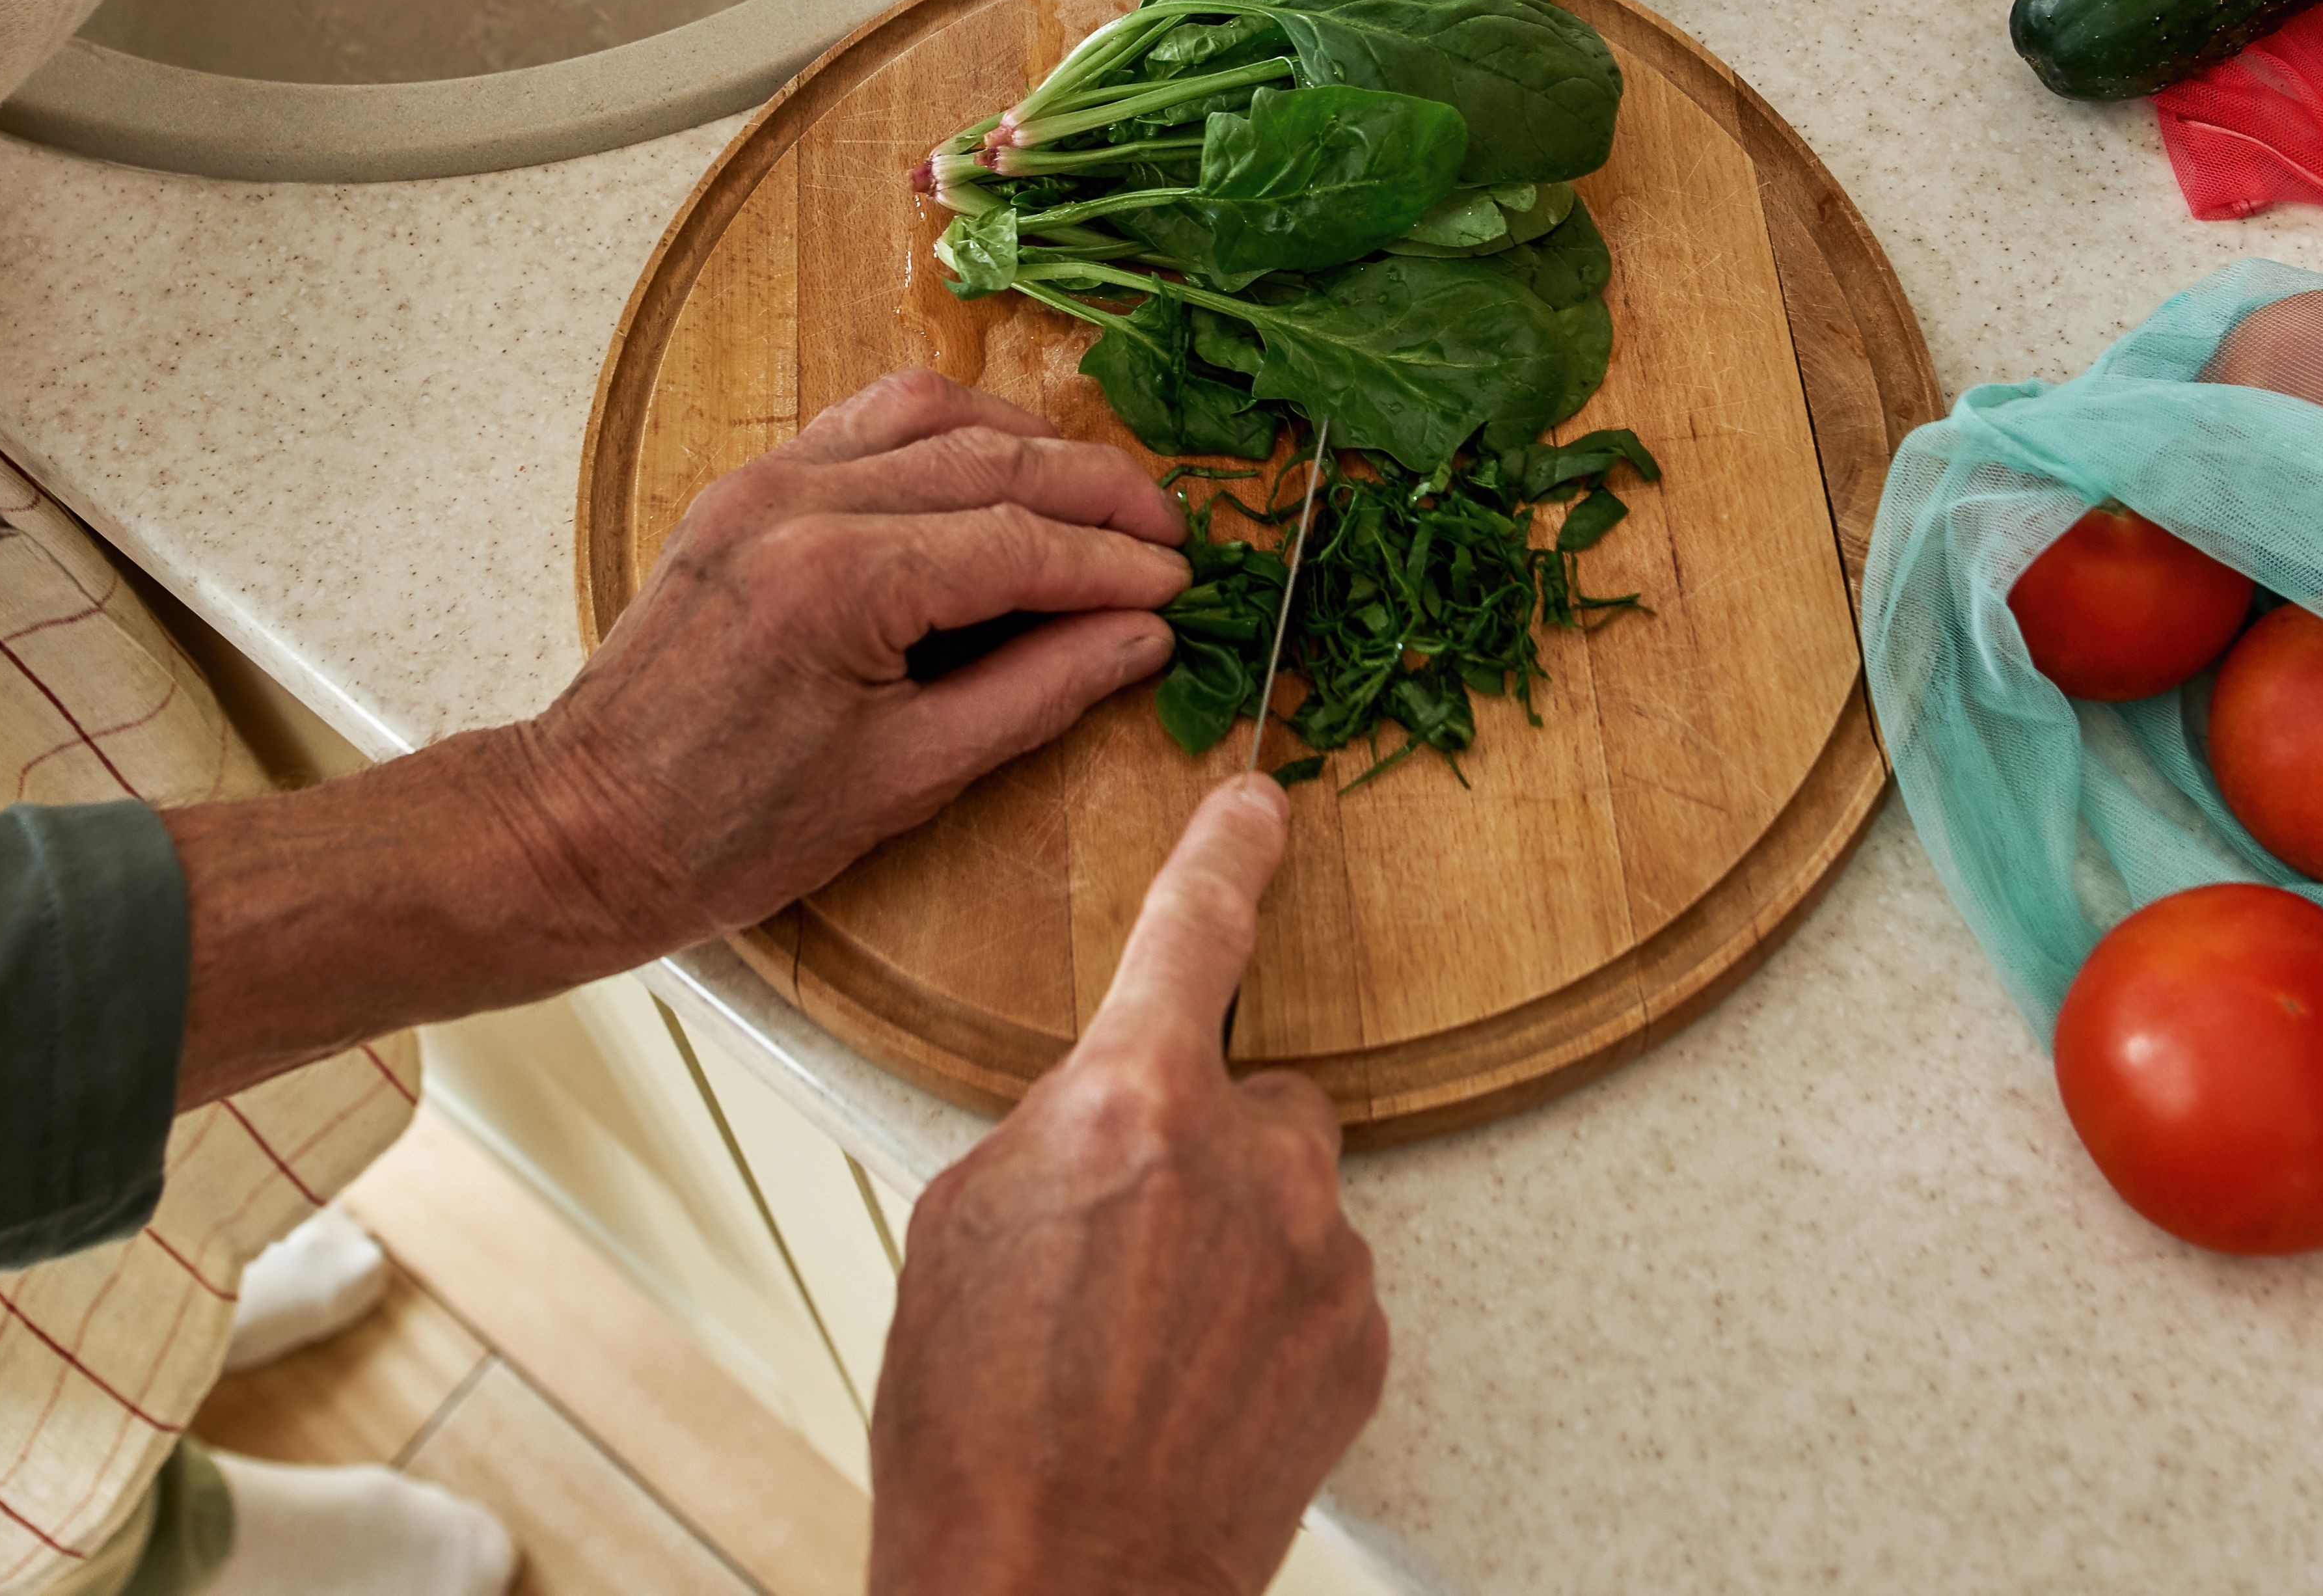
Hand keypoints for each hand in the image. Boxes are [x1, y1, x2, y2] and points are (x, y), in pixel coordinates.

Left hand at [515, 372, 1188, 954]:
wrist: (587, 826)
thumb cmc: (733, 828)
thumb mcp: (910, 777)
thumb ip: (1037, 692)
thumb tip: (1141, 637)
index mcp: (842, 581)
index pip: (1022, 543)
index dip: (1116, 564)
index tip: (1183, 585)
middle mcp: (801, 503)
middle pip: (991, 460)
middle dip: (1096, 492)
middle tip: (1171, 531)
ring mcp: (765, 483)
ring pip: (930, 413)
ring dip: (1028, 442)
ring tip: (1100, 492)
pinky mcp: (746, 489)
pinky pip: (866, 425)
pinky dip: (948, 433)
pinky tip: (998, 469)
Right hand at [867, 779, 1387, 1595]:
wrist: (1055, 1584)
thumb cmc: (977, 1427)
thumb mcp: (962, 1226)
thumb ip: (1053, 1134)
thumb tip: (1099, 1128)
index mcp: (1131, 1103)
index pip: (1195, 930)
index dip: (1229, 853)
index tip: (1261, 804)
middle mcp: (1250, 1159)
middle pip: (1251, 1096)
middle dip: (1198, 1146)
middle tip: (1118, 1247)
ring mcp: (1321, 1252)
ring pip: (1287, 1197)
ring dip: (1231, 1240)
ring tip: (1141, 1347)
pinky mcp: (1360, 1338)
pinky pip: (1318, 1284)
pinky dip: (1264, 1321)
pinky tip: (1192, 1390)